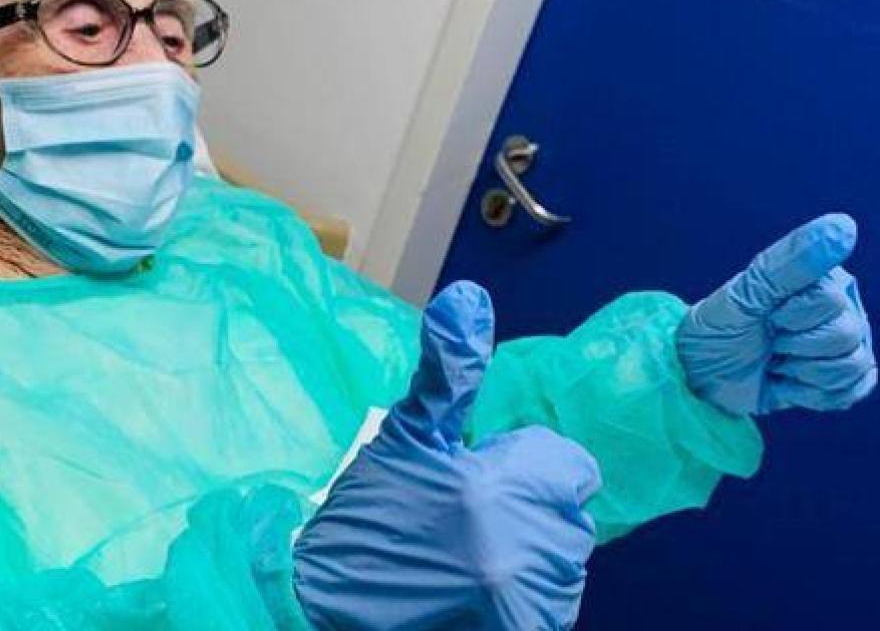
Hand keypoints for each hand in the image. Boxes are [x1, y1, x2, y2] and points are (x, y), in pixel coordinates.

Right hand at [293, 281, 600, 630]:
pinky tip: (473, 587)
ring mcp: (532, 598)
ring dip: (528, 551)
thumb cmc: (366, 515)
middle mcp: (534, 547)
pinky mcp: (523, 629)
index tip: (477, 475)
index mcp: (508, 488)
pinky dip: (522, 592)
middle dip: (527, 506)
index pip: (571, 465)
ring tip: (465, 554)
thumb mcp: (405, 435)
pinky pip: (550, 601)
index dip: (523, 464)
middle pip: (569, 510)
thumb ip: (448, 372)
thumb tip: (468, 297)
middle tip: (464, 517)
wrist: (325, 606)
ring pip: (564, 557)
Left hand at [678, 213, 876, 414]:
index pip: (830, 302)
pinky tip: (787, 383)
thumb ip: (788, 263)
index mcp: (818, 281)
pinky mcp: (840, 378)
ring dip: (803, 373)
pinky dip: (811, 395)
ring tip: (776, 362)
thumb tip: (842, 225)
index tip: (765, 317)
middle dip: (796, 348)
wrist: (699, 375)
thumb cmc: (716, 330)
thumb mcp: (740, 296)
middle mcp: (840, 309)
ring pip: (853, 364)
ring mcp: (844, 344)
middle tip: (768, 342)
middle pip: (846, 335)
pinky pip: (850, 391)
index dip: (791, 318)